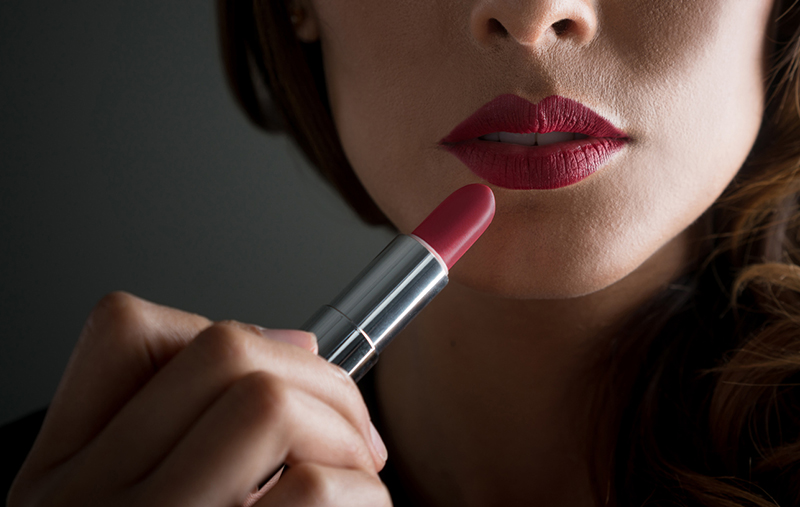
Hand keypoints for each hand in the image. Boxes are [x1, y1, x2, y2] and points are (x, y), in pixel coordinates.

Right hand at [8, 292, 390, 506]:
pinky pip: (312, 489)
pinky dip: (362, 493)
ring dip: (344, 430)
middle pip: (222, 350)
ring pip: (266, 401)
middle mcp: (83, 500)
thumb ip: (199, 424)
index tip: (294, 361)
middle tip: (359, 431)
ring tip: (359, 475)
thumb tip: (299, 343)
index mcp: (63, 473)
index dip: (226, 327)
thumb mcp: (152, 502)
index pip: (123, 329)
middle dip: (322, 377)